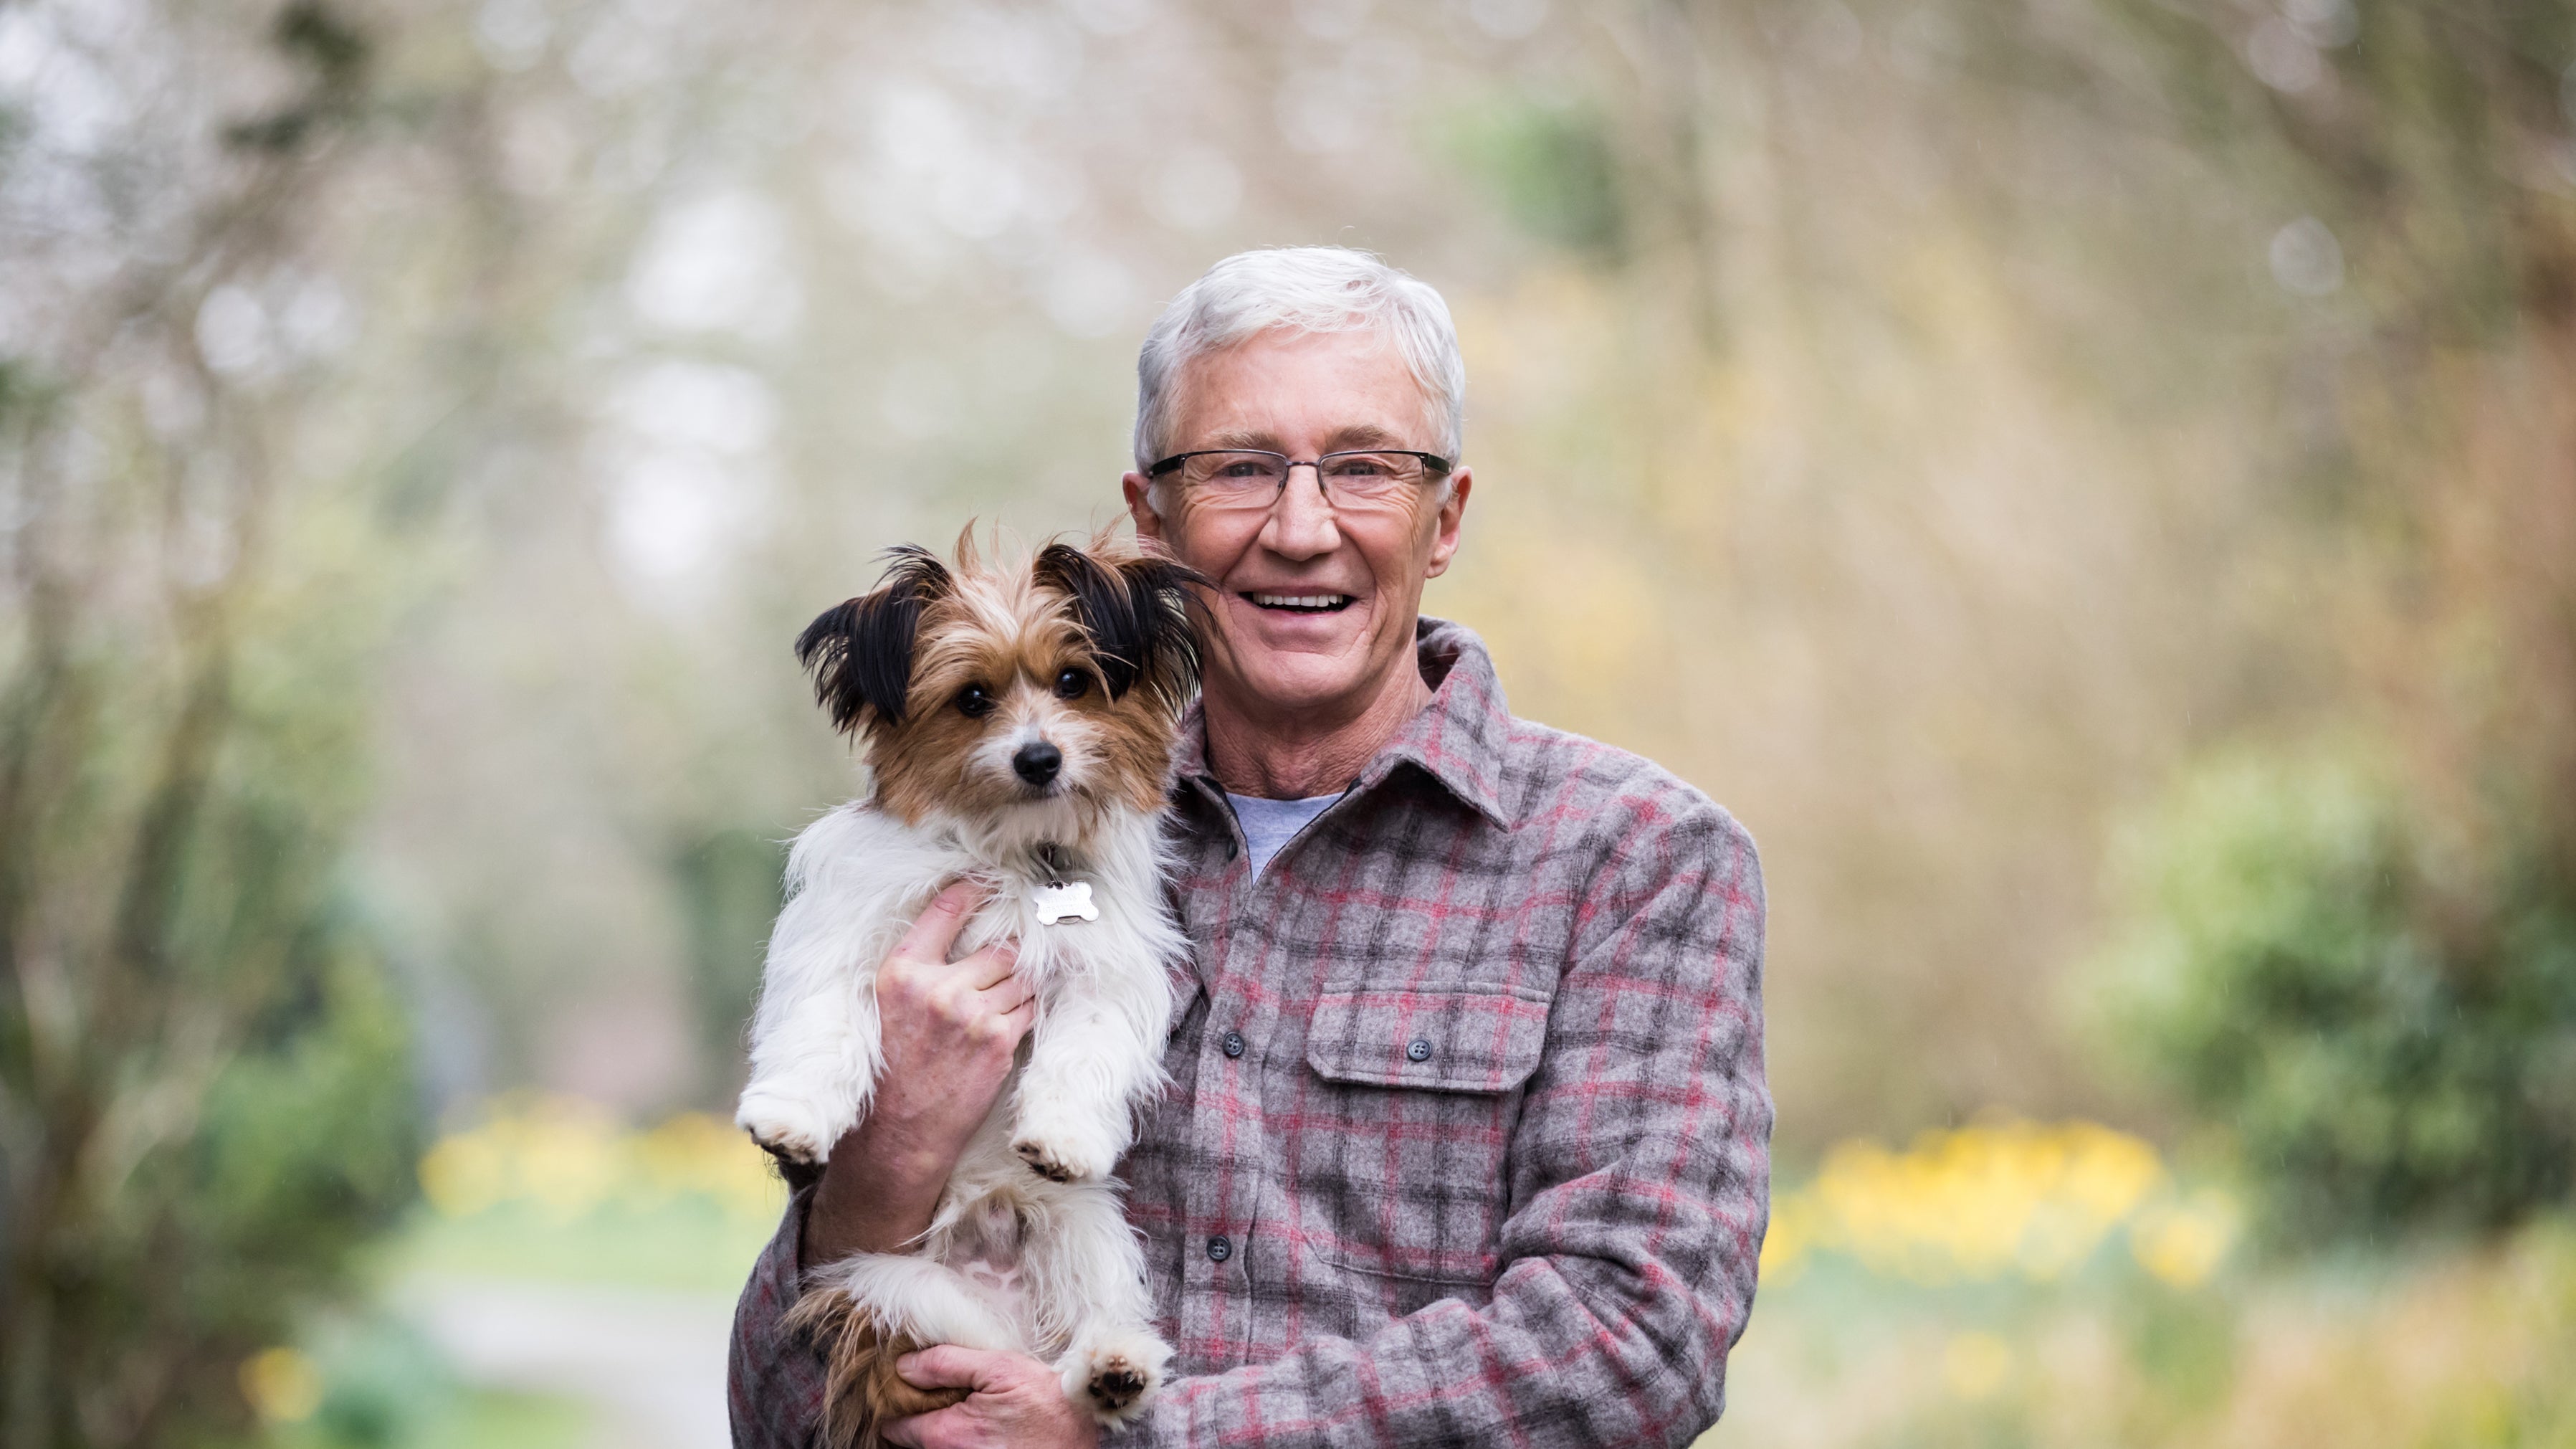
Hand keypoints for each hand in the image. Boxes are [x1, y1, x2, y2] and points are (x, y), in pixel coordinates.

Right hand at [804, 881, 1031, 1265]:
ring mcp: (971, 1014)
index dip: (974, 890)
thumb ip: (919, 969)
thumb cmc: (890, 1070)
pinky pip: (1029, 1008)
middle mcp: (937, 988)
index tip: (988, 882)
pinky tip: (1013, 1021)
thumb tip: (961, 936)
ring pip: (1020, 978)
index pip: (946, 909)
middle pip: (999, 948)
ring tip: (1003, 1002)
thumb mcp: (886, 1007)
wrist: (897, 1136)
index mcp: (900, 973)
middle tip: (1009, 963)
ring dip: (1020, 987)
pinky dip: (1026, 1012)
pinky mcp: (998, 1042)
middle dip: (1007, 957)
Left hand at [884, 1347, 1099, 1448]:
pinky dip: (958, 1437)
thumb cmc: (1047, 1402)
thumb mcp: (999, 1368)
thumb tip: (905, 1365)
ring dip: (939, 1426)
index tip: (910, 1384)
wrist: (1083, 1431)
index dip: (898, 1400)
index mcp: (946, 1434)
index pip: (894, 1425)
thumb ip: (946, 1363)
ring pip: (932, 1447)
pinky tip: (980, 1422)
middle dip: (919, 1414)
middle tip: (940, 1391)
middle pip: (911, 1440)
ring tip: (965, 1405)